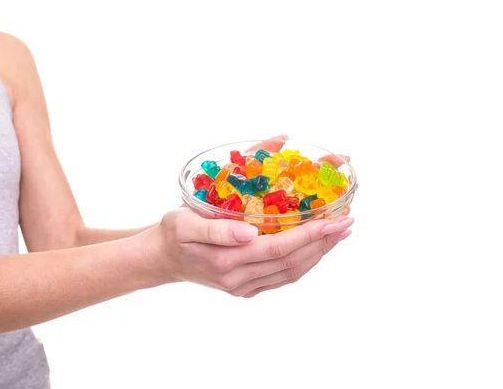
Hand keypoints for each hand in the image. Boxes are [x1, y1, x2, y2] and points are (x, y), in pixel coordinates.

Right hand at [152, 208, 353, 297]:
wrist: (161, 258)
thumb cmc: (172, 233)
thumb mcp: (183, 222)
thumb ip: (217, 229)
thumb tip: (251, 233)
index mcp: (225, 260)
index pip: (279, 248)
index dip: (311, 234)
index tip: (336, 219)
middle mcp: (238, 279)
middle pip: (292, 262)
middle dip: (323, 242)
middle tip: (347, 221)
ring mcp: (243, 287)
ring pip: (291, 272)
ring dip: (318, 253)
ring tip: (338, 233)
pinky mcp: (245, 288)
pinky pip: (282, 277)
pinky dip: (303, 262)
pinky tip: (314, 247)